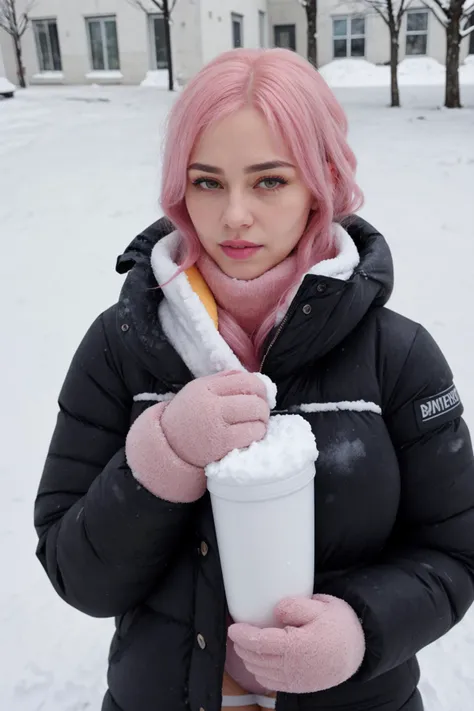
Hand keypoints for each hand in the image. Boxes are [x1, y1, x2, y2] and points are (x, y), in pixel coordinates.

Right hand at [161, 371, 269, 467]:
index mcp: (206, 388)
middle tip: (259, 413)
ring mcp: (217, 427)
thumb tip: (256, 378)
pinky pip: (252, 436)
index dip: (261, 387)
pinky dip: (256, 436)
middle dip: (263, 407)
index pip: (245, 380)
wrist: (168, 445)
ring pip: (257, 419)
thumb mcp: (199, 390)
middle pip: (255, 401)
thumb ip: (225, 380)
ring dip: (261, 423)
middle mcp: (212, 405)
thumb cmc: (189, 415)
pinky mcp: (222, 446)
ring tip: (253, 425)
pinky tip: (248, 437)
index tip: (261, 395)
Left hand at [228, 595, 364, 693]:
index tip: (234, 626)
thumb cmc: (340, 625)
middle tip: (238, 632)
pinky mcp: (298, 687)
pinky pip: (271, 682)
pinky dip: (260, 671)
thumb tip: (275, 610)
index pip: (260, 642)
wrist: (359, 650)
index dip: (243, 635)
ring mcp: (296, 680)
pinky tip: (260, 659)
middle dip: (242, 645)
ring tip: (245, 644)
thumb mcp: (322, 606)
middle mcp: (294, 668)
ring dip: (249, 658)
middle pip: (256, 659)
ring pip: (260, 672)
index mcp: (298, 647)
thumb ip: (296, 606)